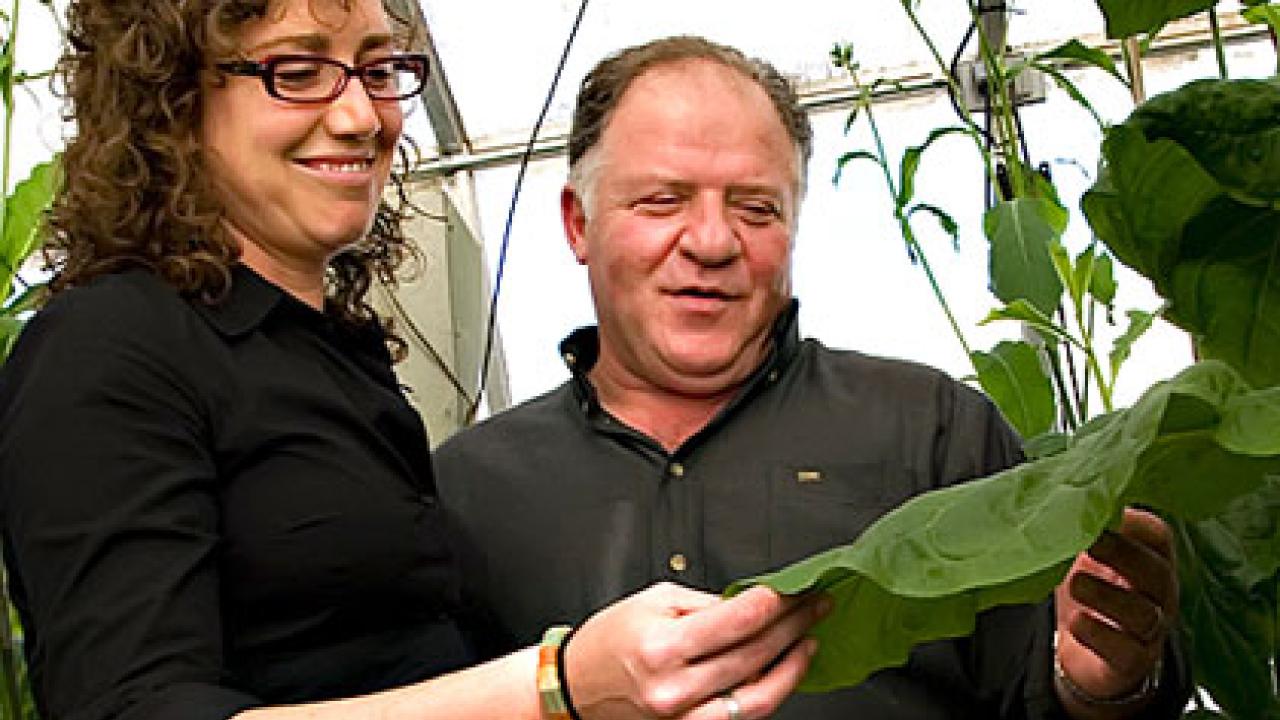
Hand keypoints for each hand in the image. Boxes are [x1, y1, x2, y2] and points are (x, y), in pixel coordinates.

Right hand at [563, 582, 823, 719]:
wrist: (578, 686)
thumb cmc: (611, 639)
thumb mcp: (654, 601)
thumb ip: (707, 604)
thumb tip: (754, 603)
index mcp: (662, 646)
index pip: (738, 621)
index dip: (777, 602)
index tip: (798, 590)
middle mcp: (673, 687)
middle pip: (753, 655)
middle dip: (792, 626)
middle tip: (814, 606)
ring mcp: (683, 717)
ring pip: (757, 696)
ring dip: (792, 666)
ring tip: (808, 640)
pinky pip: (742, 715)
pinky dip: (769, 692)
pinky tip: (783, 671)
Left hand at [1054, 507, 1176, 716]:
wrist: (1082, 650)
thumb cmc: (1089, 589)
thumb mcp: (1086, 554)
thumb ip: (1082, 528)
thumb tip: (1057, 495)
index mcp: (1150, 559)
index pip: (1157, 536)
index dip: (1136, 522)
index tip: (1105, 509)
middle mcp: (1159, 595)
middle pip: (1156, 572)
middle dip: (1123, 554)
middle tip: (1089, 541)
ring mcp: (1150, 631)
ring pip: (1144, 614)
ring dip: (1108, 596)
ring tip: (1075, 583)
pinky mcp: (1132, 662)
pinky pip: (1127, 652)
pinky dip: (1101, 635)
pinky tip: (1078, 622)